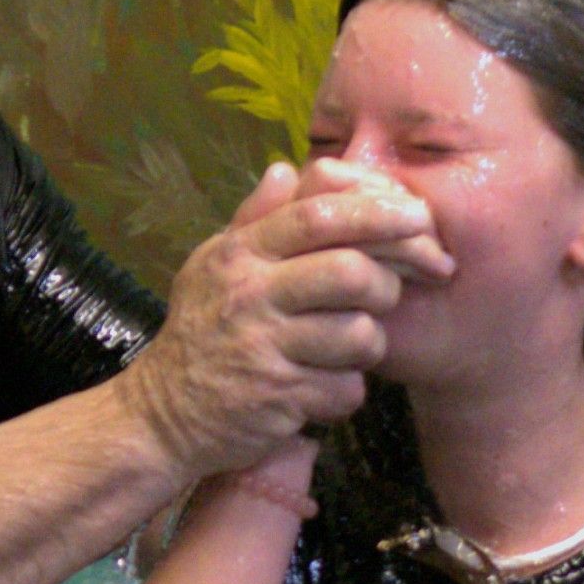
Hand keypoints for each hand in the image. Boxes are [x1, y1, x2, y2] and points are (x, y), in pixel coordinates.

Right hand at [119, 162, 448, 477]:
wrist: (166, 414)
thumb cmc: (201, 333)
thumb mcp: (213, 267)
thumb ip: (254, 220)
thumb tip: (286, 169)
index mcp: (240, 254)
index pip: (316, 216)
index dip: (376, 212)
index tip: (417, 216)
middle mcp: (250, 295)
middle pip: (350, 272)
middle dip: (385, 284)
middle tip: (384, 296)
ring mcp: (264, 348)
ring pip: (359, 334)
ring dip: (367, 344)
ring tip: (344, 350)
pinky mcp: (280, 398)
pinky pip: (346, 388)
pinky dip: (344, 393)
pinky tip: (321, 390)